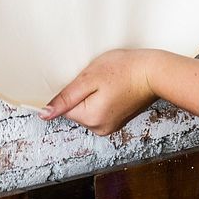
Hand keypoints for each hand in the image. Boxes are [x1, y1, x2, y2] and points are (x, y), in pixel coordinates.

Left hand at [39, 48, 157, 135]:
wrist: (154, 72)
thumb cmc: (124, 70)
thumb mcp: (89, 78)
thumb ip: (66, 97)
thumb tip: (44, 114)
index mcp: (91, 119)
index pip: (65, 108)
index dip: (68, 90)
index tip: (80, 79)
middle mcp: (100, 128)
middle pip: (76, 110)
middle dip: (81, 92)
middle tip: (97, 76)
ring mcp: (110, 125)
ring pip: (88, 108)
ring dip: (92, 94)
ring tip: (107, 80)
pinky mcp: (117, 119)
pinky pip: (100, 108)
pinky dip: (101, 97)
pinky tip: (112, 85)